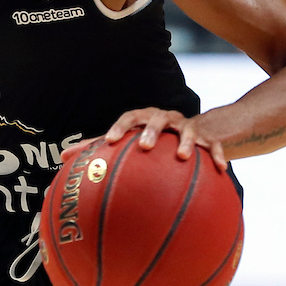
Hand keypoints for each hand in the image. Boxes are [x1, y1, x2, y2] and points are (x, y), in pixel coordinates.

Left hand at [103, 107, 227, 171]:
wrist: (197, 131)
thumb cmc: (156, 139)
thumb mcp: (131, 141)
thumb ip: (101, 148)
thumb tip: (64, 156)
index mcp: (147, 119)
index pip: (131, 116)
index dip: (120, 127)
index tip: (109, 141)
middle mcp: (167, 119)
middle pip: (158, 118)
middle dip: (151, 131)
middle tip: (144, 146)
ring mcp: (189, 127)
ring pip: (187, 130)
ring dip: (185, 142)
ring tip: (182, 156)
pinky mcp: (209, 138)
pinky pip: (215, 146)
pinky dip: (217, 156)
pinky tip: (221, 169)